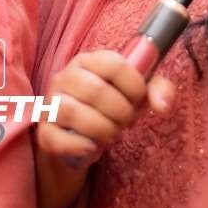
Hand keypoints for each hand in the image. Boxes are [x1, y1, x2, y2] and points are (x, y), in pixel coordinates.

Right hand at [35, 50, 174, 169]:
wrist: (81, 140)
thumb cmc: (111, 108)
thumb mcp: (137, 95)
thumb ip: (157, 90)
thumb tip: (163, 106)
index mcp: (90, 60)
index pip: (115, 64)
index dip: (135, 85)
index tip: (139, 100)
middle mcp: (65, 76)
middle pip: (97, 91)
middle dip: (121, 112)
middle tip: (126, 122)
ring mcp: (51, 104)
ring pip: (74, 112)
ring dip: (103, 128)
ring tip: (112, 133)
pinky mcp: (44, 132)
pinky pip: (56, 138)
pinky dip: (79, 145)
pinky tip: (92, 146)